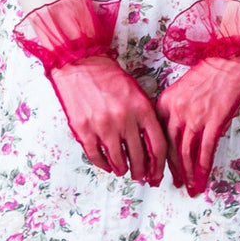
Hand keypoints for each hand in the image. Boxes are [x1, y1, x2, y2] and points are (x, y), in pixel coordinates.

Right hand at [10, 0, 166, 184]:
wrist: (80, 64)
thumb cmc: (110, 78)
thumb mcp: (137, 93)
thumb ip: (145, 119)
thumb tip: (150, 149)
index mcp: (142, 109)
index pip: (158, 146)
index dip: (159, 166)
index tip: (156, 174)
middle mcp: (124, 119)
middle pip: (139, 157)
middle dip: (141, 172)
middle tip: (140, 176)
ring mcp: (103, 126)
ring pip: (118, 160)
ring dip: (122, 169)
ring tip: (123, 170)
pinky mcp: (84, 130)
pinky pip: (96, 157)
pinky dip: (103, 165)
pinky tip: (107, 166)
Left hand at [154, 55, 239, 197]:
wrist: (233, 58)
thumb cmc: (212, 71)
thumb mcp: (184, 89)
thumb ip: (178, 110)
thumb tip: (182, 134)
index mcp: (165, 102)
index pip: (158, 136)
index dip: (159, 157)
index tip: (159, 169)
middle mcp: (177, 111)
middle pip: (170, 148)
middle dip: (172, 171)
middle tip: (174, 184)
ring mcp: (195, 117)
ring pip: (186, 154)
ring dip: (188, 175)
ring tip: (190, 188)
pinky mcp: (214, 121)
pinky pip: (206, 151)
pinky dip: (203, 169)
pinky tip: (203, 180)